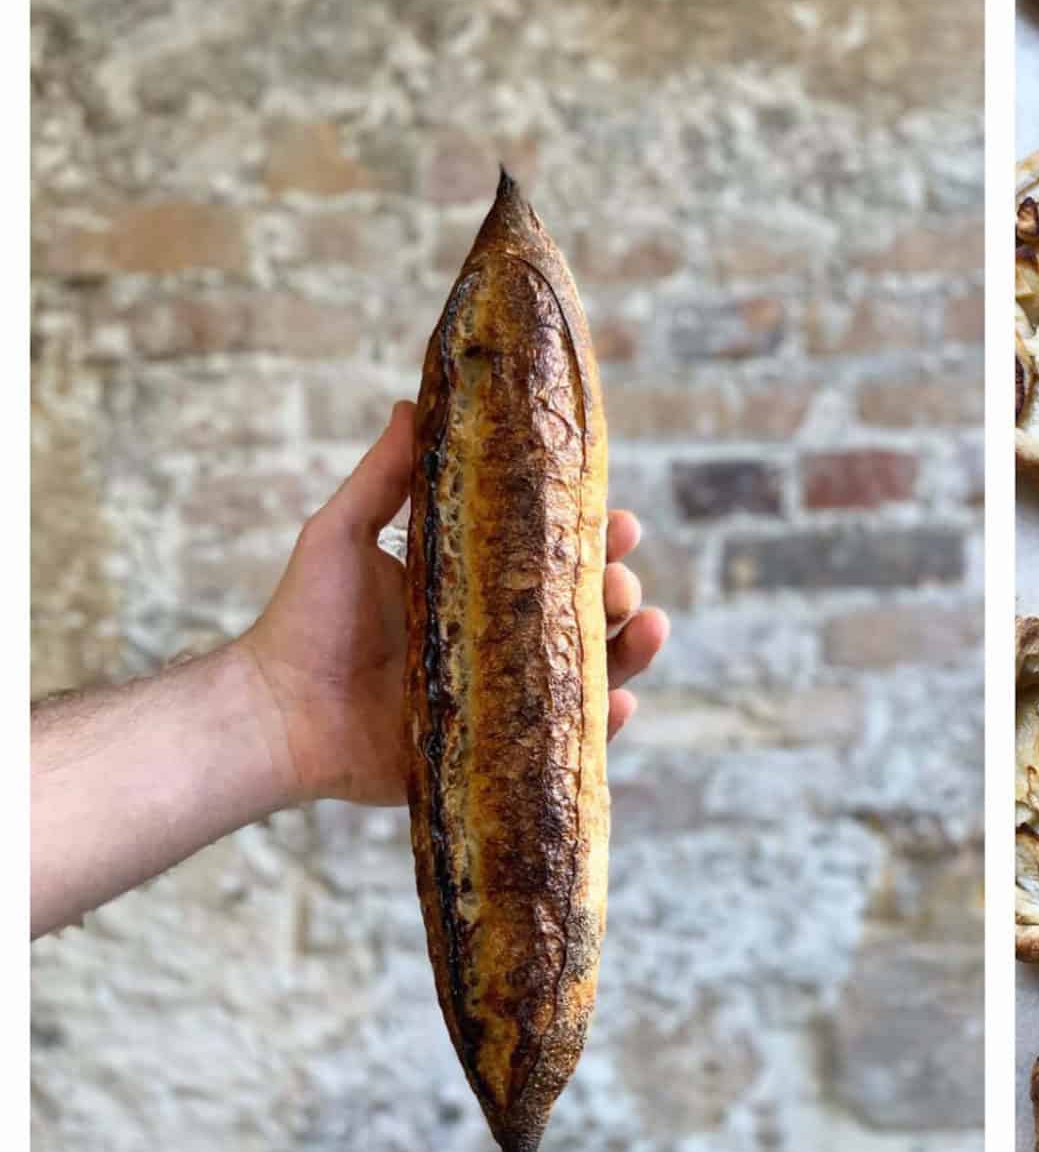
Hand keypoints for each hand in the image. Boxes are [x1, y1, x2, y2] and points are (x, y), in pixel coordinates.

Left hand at [240, 400, 669, 806]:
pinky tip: (622, 699)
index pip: (550, 557)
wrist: (274, 713)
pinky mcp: (497, 749)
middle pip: (584, 612)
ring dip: (632, 649)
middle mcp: (498, 642)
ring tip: (650, 625)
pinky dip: (604, 722)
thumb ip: (385, 476)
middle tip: (624, 579)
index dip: (593, 538)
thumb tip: (413, 403)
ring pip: (590, 671)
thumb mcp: (342, 534)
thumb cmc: (303, 620)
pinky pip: (566, 738)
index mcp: (475, 590)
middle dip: (621, 590)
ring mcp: (503, 697)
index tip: (618, 519)